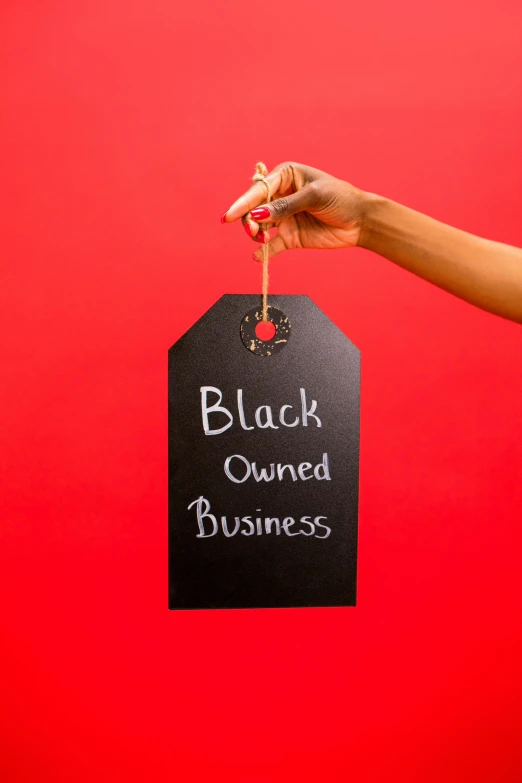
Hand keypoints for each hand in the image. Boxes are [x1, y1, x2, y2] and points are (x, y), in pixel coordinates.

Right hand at [221, 161, 367, 261]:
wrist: (361, 221)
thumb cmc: (341, 199)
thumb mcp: (314, 197)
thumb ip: (285, 206)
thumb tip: (258, 214)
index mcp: (286, 176)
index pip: (258, 190)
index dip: (242, 203)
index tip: (228, 216)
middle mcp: (281, 195)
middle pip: (254, 208)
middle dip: (249, 220)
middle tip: (254, 231)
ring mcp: (284, 217)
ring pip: (259, 226)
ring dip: (256, 234)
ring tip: (261, 239)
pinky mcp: (290, 237)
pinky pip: (271, 246)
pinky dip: (263, 252)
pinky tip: (257, 257)